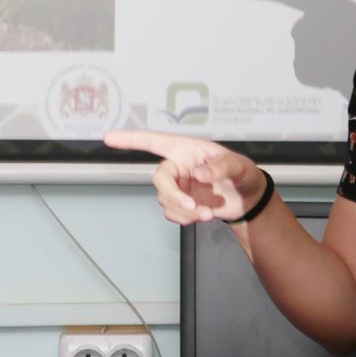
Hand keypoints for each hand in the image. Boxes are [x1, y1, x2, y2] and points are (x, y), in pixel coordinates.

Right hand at [103, 128, 263, 225]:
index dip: (130, 140)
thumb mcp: (239, 166)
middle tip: (192, 206)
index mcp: (186, 149)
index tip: (108, 137)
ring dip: (184, 210)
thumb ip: (221, 167)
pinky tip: (204, 216)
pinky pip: (172, 214)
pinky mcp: (181, 204)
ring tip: (208, 213)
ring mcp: (177, 186)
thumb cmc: (242, 173)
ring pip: (165, 200)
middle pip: (159, 179)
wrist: (247, 200)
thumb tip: (198, 174)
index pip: (154, 141)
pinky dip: (186, 219)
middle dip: (173, 196)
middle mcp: (177, 166)